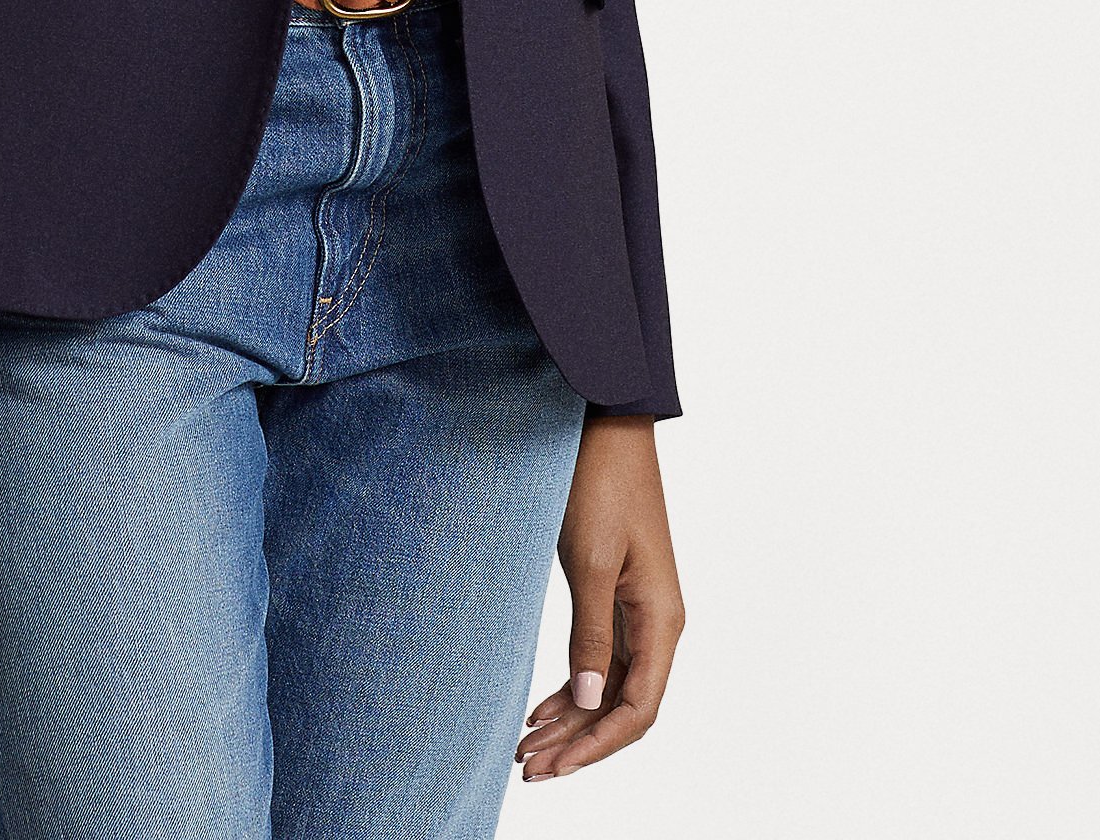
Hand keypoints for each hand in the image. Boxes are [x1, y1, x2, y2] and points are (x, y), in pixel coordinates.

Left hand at [516, 410, 683, 782]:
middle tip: (528, 767)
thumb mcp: (591, 559)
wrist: (606, 421)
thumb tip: (586, 701)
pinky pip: (600, 656)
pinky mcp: (616, 592)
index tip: (554, 767)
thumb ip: (591, 633)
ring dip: (571, 720)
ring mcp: (637, 608)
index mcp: (662, 619)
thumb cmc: (601, 481)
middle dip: (578, 743)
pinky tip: (541, 706)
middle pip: (622, 706)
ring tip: (527, 747)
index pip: (637, 709)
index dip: (596, 746)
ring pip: (608, 685)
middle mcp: (657, 622)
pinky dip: (572, 685)